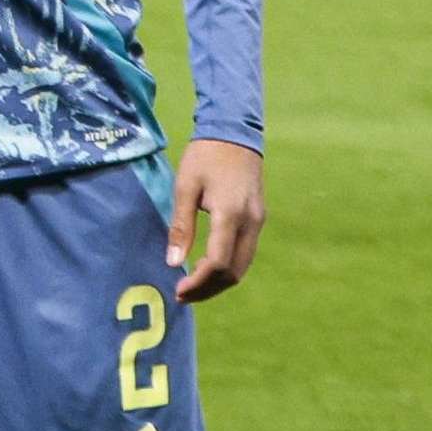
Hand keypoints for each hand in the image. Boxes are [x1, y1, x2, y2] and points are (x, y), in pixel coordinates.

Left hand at [170, 139, 263, 301]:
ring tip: (192, 288)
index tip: (178, 290)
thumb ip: (180, 226)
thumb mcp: (184, 187)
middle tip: (182, 295)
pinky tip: (207, 269)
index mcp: (231, 214)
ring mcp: (258, 221)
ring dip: (219, 281)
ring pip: (243, 265)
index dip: (199, 281)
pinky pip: (245, 253)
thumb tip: (172, 262)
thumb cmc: (204, 157)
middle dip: (209, 288)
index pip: (219, 261)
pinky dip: (228, 268)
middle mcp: (251, 222)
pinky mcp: (258, 219)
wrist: (235, 134)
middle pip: (235, 271)